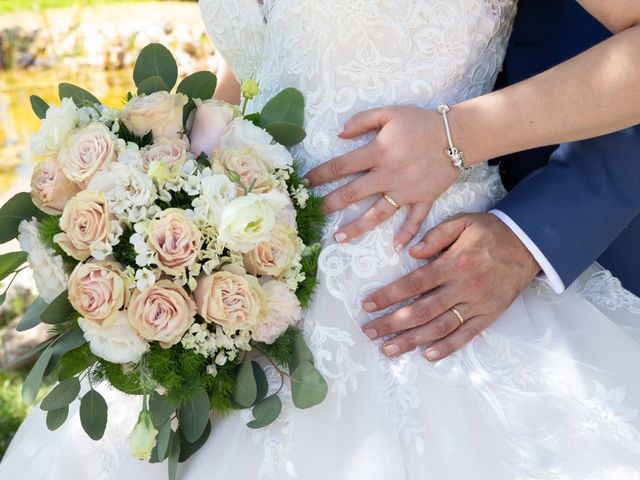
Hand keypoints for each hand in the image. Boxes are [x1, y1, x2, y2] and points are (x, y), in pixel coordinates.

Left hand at [304, 106, 459, 250]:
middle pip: (353, 193)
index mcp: (378, 152)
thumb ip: (362, 121)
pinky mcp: (424, 199)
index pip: (341, 166)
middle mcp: (388, 175)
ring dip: (357, 227)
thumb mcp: (389, 112)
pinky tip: (396, 248)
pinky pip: (414, 221)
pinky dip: (406, 235)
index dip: (320, 174)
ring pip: (377, 214)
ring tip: (339, 238)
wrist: (457, 134)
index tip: (305, 183)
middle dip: (331, 203)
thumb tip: (339, 134)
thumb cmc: (421, 122)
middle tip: (315, 212)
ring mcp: (406, 191)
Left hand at [360, 213, 540, 360]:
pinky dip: (447, 347)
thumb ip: (437, 235)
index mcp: (454, 264)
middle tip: (369, 332)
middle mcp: (463, 287)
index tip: (367, 305)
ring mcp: (477, 304)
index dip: (388, 296)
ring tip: (388, 349)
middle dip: (392, 323)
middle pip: (421, 310)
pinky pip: (467, 335)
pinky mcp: (489, 315)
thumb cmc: (490, 232)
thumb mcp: (463, 222)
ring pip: (440, 327)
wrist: (529, 245)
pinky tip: (427, 355)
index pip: (414, 283)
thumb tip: (412, 252)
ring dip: (412, 340)